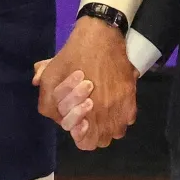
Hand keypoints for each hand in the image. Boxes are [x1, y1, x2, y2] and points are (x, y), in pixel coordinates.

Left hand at [35, 17, 135, 149]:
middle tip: (88, 119)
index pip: (87, 143)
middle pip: (102, 140)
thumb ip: (47, 101)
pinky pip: (129, 118)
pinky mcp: (132, 95)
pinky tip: (113, 102)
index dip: (81, 136)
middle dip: (94, 132)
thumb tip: (53, 115)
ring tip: (101, 112)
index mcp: (87, 110)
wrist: (100, 35)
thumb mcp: (51, 76)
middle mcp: (107, 112)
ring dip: (108, 125)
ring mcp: (122, 105)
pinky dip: (121, 115)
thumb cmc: (73, 56)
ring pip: (117, 131)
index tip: (79, 124)